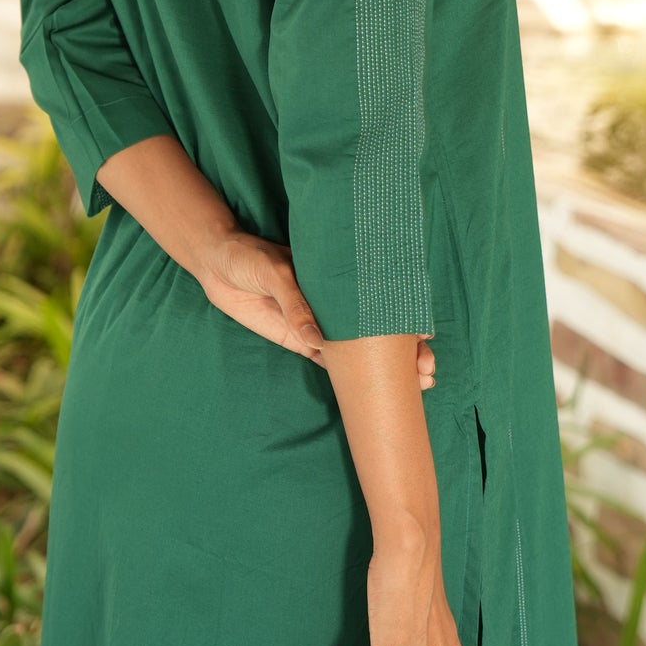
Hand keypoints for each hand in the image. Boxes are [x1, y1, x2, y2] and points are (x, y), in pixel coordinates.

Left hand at [194, 229, 435, 383]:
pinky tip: (370, 390)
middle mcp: (336, 301)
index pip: (381, 297)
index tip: (427, 334)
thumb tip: (316, 339)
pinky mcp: (299, 339)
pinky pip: (328, 360)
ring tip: (414, 383)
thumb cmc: (249, 255)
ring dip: (383, 368)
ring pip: (360, 350)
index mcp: (340, 276)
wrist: (217, 262)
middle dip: (406, 351)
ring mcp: (319, 322)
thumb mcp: (274, 271)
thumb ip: (295, 303)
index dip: (406, 316)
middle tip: (427, 371)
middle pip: (379, 329)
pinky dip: (349, 376)